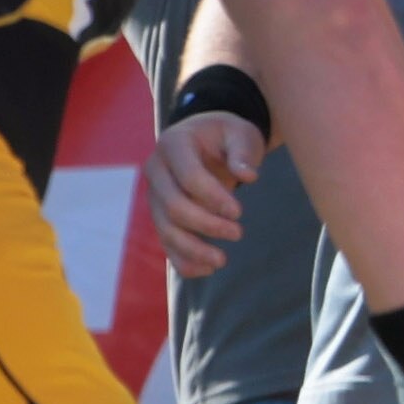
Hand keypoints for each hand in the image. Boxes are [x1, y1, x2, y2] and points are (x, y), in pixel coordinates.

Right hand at [148, 112, 263, 276]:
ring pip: (165, 229)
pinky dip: (183, 260)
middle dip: (206, 225)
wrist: (206, 139)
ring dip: (192, 249)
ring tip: (221, 261)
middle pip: (173, 207)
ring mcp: (155, 195)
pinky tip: (206, 270)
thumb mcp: (240, 133)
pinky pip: (166, 242)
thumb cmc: (226, 135)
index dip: (213, 198)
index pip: (189, 177)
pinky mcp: (161, 215)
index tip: (240, 212)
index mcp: (173, 145)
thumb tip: (248, 175)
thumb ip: (243, 152)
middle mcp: (156, 171)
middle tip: (239, 233)